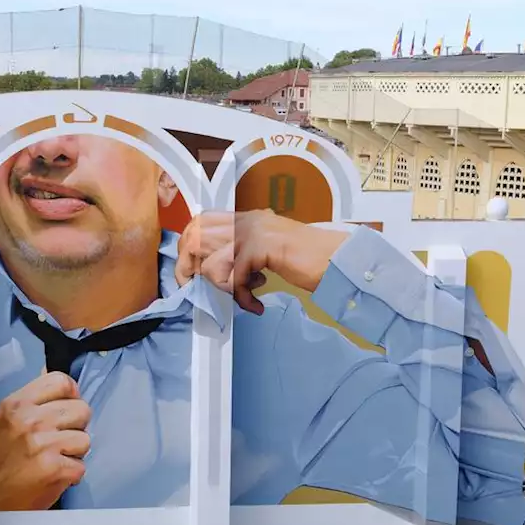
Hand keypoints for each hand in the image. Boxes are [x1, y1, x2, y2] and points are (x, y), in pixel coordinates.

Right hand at [0, 372, 91, 510]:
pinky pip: (81, 467)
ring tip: (51, 461)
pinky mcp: (56, 469)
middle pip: (82, 409)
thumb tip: (61, 384)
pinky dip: (70, 476)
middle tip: (56, 442)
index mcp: (16, 404)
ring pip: (85, 439)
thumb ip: (33, 402)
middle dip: (75, 427)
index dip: (71, 396)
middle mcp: (30, 420)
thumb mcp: (5, 421)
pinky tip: (51, 477)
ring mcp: (44, 444)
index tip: (67, 410)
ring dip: (73, 453)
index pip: (62, 381)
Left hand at [176, 210, 343, 314]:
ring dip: (224, 288)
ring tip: (244, 297)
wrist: (335, 259)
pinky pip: (235, 280)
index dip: (189, 248)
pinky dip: (244, 299)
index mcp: (246, 218)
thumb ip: (243, 253)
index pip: (201, 222)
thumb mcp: (267, 251)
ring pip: (212, 263)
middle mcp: (246, 220)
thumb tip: (212, 271)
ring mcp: (252, 232)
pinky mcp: (260, 248)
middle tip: (200, 291)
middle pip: (196, 238)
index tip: (190, 274)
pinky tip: (256, 306)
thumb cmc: (306, 260)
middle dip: (190, 268)